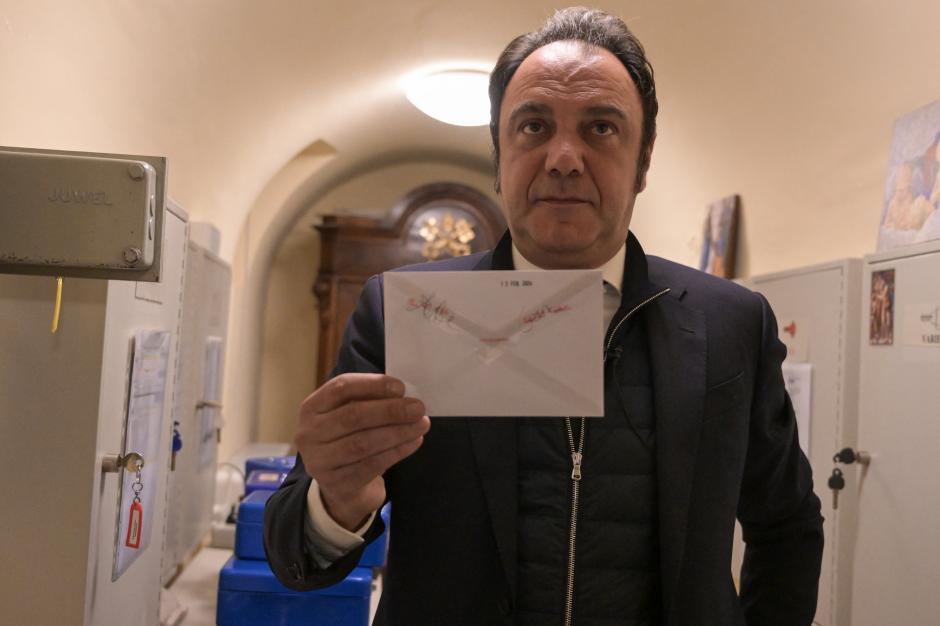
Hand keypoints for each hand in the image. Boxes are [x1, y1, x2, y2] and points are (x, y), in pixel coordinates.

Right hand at [295, 373, 428, 530]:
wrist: (341, 487)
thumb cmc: (349, 439)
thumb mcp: (350, 415)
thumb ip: (369, 401)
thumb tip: (403, 394)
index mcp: (312, 407)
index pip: (340, 388)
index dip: (372, 385)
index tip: (400, 387)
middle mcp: (309, 433)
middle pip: (352, 416)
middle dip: (390, 410)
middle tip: (418, 408)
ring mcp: (319, 461)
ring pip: (363, 442)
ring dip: (398, 432)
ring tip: (421, 425)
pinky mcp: (337, 483)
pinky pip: (371, 465)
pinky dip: (396, 452)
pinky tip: (414, 442)